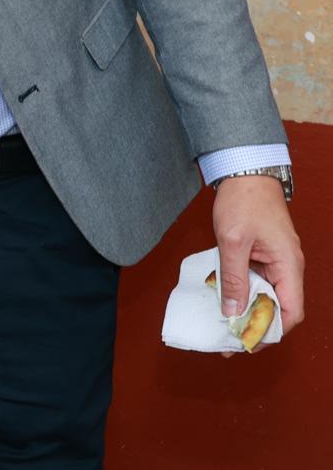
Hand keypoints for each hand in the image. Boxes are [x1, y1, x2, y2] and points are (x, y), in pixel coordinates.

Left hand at [211, 175, 304, 350]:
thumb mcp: (233, 241)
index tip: (248, 342)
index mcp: (288, 265)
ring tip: (222, 324)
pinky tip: (222, 298)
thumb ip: (233, 277)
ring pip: (265, 294)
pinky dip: (241, 290)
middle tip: (228, 340)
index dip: (272, 331)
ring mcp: (275, 259)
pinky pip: (255, 279)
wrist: (244, 171)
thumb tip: (233, 311)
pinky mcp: (263, 253)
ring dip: (246, 308)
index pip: (291, 312)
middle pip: (278, 306)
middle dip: (256, 325)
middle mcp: (287, 266)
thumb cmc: (243, 201)